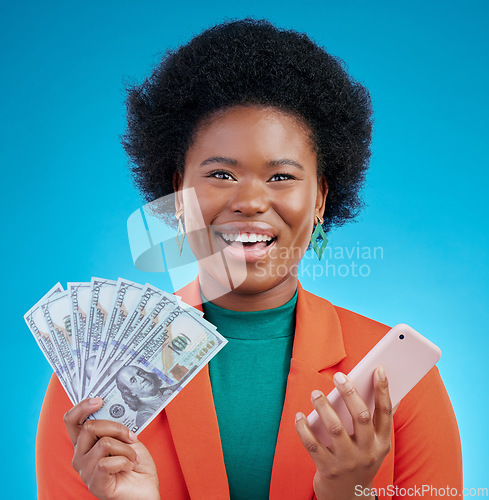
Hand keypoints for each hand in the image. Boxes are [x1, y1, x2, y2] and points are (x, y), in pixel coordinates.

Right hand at [64, 398, 159, 499]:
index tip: (99, 400)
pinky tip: (129, 466)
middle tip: (130, 437)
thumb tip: (110, 407)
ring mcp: (85, 472)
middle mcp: (80, 457)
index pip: (71, 421)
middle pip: (89, 427)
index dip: (81, 407)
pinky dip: (124, 461)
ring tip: (132, 457)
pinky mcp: (95, 484)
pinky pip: (106, 463)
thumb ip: (113, 426)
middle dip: (116, 427)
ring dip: (126, 448)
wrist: (145, 487)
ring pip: (104, 443)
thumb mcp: (125, 437)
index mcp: (85, 443)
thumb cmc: (135, 462)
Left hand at [295, 367, 394, 499]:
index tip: (377, 370)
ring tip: (315, 394)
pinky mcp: (328, 469)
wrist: (348, 498)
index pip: (385, 412)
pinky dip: (303, 428)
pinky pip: (312, 444)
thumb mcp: (374, 446)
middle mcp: (367, 452)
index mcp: (381, 443)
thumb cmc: (360, 461)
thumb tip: (382, 389)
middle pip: (360, 417)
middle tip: (339, 377)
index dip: (383, 390)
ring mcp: (347, 461)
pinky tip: (299, 416)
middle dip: (349, 393)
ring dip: (323, 407)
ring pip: (334, 428)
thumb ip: (375, 422)